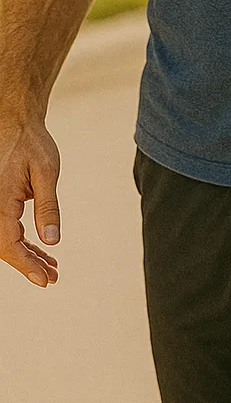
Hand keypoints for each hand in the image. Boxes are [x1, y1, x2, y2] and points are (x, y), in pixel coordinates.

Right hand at [0, 119, 60, 286]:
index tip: (44, 279)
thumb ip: (47, 207)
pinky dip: (25, 241)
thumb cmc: (31, 143)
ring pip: (7, 240)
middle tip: (52, 278)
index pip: (8, 244)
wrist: (16, 123)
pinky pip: (9, 228)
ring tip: (52, 268)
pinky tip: (43, 249)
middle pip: (6, 247)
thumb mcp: (46, 173)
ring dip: (28, 255)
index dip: (26, 265)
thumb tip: (52, 240)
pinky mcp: (0, 202)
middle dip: (28, 265)